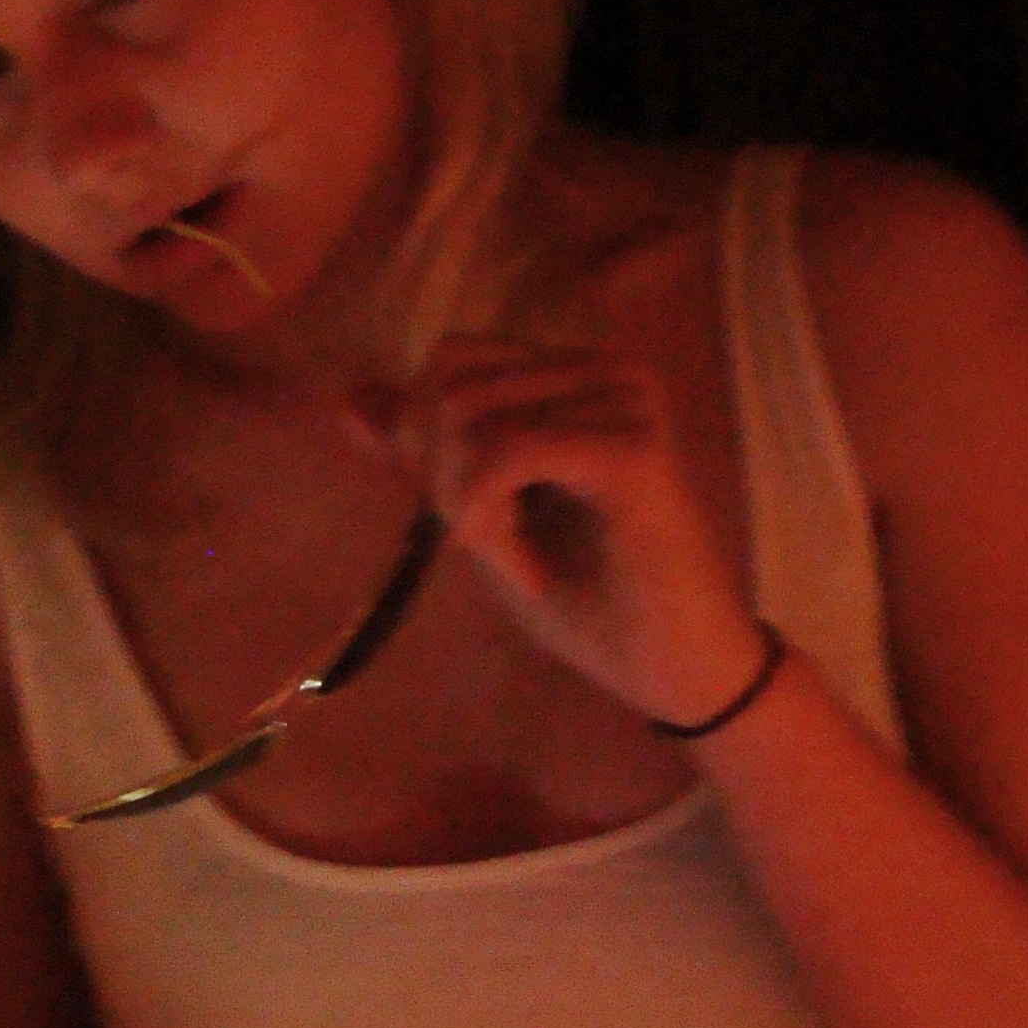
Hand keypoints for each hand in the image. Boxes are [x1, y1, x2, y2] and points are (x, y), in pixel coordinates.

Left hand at [353, 336, 762, 724]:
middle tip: (488, 544)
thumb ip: (427, 455)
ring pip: (472, 414)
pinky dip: (488, 515)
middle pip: (453, 378)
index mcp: (578, 372)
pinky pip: (505, 452)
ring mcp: (625, 401)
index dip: (426, 436)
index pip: (453, 359)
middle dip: (441, 471)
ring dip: (466, 501)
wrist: (678, 668)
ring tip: (513, 558)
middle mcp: (607, 367)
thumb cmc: (593, 600)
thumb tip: (349, 398)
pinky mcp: (631, 450)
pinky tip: (521, 565)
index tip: (465, 516)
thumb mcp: (488, 518)